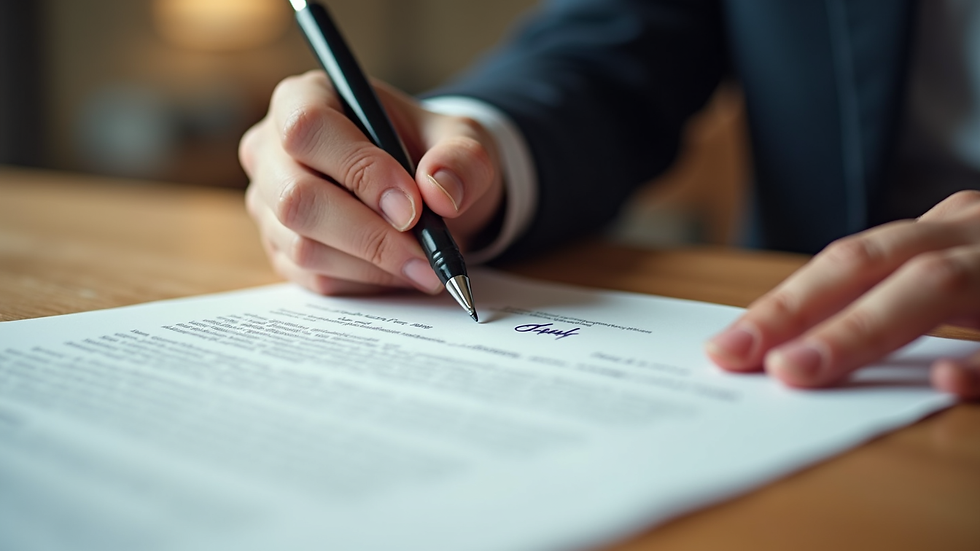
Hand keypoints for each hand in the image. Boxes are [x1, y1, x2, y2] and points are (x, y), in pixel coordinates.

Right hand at [239, 70, 502, 294]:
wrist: (427, 191)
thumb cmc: (433, 153)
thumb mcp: (464, 141)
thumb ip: (462, 159)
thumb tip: (439, 191)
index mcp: (305, 98)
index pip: (308, 128)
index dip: (359, 169)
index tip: (412, 205)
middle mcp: (272, 150)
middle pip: (297, 198)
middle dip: (369, 233)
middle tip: (426, 252)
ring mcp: (269, 204)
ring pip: (304, 247)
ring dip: (373, 265)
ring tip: (427, 266)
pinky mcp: (281, 250)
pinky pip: (315, 278)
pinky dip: (366, 283)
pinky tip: (401, 271)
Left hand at [706, 191, 979, 398]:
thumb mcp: (968, 271)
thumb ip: (906, 301)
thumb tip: (810, 349)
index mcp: (942, 231)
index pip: (847, 263)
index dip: (782, 305)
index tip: (725, 347)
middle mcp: (969, 236)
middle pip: (870, 265)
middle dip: (795, 312)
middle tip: (736, 357)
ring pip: (936, 286)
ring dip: (859, 331)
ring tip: (795, 368)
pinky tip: (944, 380)